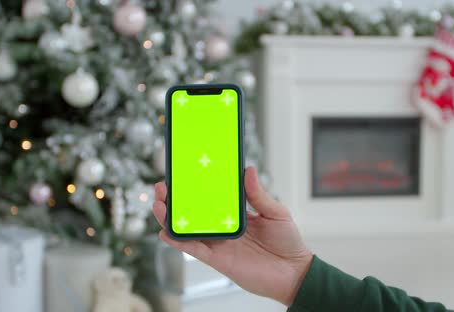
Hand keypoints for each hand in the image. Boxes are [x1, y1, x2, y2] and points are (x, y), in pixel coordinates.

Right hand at [152, 166, 312, 305]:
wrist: (294, 273)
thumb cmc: (287, 243)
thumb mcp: (275, 212)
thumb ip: (258, 194)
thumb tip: (248, 169)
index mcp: (235, 214)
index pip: (210, 198)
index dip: (196, 187)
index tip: (183, 172)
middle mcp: (223, 228)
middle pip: (192, 212)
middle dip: (175, 200)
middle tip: (162, 186)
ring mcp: (218, 244)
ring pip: (187, 230)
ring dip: (170, 218)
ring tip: (158, 203)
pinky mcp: (217, 260)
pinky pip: (193, 249)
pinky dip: (179, 241)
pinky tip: (166, 232)